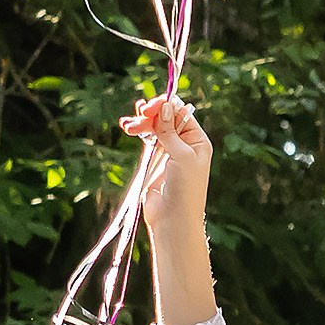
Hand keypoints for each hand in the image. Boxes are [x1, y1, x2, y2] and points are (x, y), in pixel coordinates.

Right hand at [126, 92, 210, 234]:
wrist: (173, 219)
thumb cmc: (185, 189)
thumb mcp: (181, 156)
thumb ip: (170, 131)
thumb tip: (165, 106)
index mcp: (197, 140)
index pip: (180, 113)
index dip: (164, 106)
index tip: (149, 108)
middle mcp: (184, 143)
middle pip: (165, 118)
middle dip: (150, 115)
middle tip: (137, 117)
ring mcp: (169, 151)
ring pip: (154, 128)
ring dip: (141, 123)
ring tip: (127, 126)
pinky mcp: (155, 161)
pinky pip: (147, 140)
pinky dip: (138, 132)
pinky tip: (128, 126)